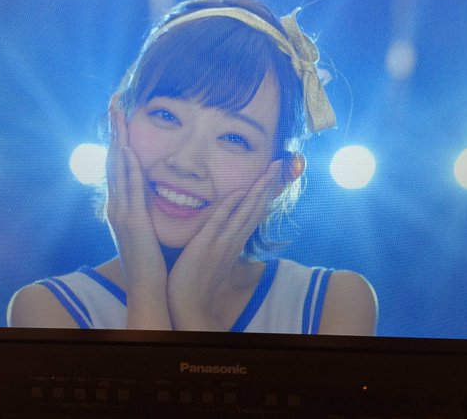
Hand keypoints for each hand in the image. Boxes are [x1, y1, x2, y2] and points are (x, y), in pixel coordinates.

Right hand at [105, 100, 169, 328]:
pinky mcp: (131, 220)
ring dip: (118, 139)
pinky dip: (126, 168)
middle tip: (115, 103)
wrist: (145, 284)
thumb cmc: (148, 256)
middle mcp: (116, 204)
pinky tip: (127, 150)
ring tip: (118, 115)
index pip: (118, 164)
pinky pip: (129, 189)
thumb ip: (142, 206)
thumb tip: (147, 188)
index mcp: (120, 204)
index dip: (118, 138)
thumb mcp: (143, 226)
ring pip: (117, 168)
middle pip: (113, 159)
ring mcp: (121, 211)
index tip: (120, 115)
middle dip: (114, 130)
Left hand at [166, 160, 282, 330]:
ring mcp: (221, 242)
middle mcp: (233, 239)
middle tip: (278, 163)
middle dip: (267, 185)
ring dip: (257, 191)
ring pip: (244, 212)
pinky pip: (219, 221)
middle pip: (255, 208)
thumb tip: (229, 229)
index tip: (274, 174)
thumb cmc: (198, 280)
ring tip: (268, 171)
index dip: (265, 193)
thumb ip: (224, 240)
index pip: (255, 212)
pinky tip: (238, 191)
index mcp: (235, 241)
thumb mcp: (216, 257)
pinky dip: (230, 206)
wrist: (188, 303)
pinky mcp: (206, 245)